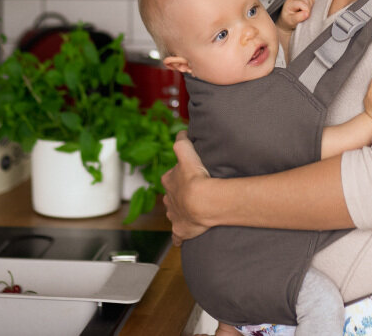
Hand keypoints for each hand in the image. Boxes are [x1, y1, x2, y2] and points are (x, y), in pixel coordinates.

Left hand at [161, 130, 211, 245]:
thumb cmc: (195, 178)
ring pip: (175, 214)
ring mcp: (174, 217)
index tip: (186, 176)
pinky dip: (179, 237)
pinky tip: (182, 238)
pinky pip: (178, 236)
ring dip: (181, 213)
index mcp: (168, 182)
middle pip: (171, 196)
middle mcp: (169, 200)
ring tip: (193, 212)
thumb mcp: (186, 152)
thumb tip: (181, 133)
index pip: (169, 178)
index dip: (177, 177)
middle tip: (191, 194)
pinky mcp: (181, 231)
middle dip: (178, 196)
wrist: (203, 202)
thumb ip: (182, 141)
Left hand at [278, 0, 314, 31]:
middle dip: (308, 9)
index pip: (303, 4)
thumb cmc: (288, 20)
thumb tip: (306, 13)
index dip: (307, 11)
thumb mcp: (291, 21)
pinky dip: (311, 2)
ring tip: (305, 12)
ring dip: (310, 6)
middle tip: (304, 15)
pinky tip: (307, 7)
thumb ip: (298, 18)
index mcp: (290, 3)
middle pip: (307, 0)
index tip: (304, 17)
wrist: (286, 19)